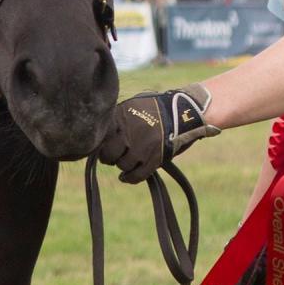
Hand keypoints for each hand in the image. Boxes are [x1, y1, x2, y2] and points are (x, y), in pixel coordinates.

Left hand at [95, 84, 215, 183]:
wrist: (183, 112)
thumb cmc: (155, 108)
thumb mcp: (132, 106)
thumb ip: (116, 119)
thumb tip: (100, 135)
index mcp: (121, 117)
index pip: (101, 138)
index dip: (100, 145)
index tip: (104, 146)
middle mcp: (130, 133)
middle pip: (108, 155)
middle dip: (109, 157)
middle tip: (113, 156)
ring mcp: (142, 147)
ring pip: (122, 165)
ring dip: (122, 165)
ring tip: (126, 160)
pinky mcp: (155, 159)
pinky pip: (137, 175)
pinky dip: (129, 178)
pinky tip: (125, 177)